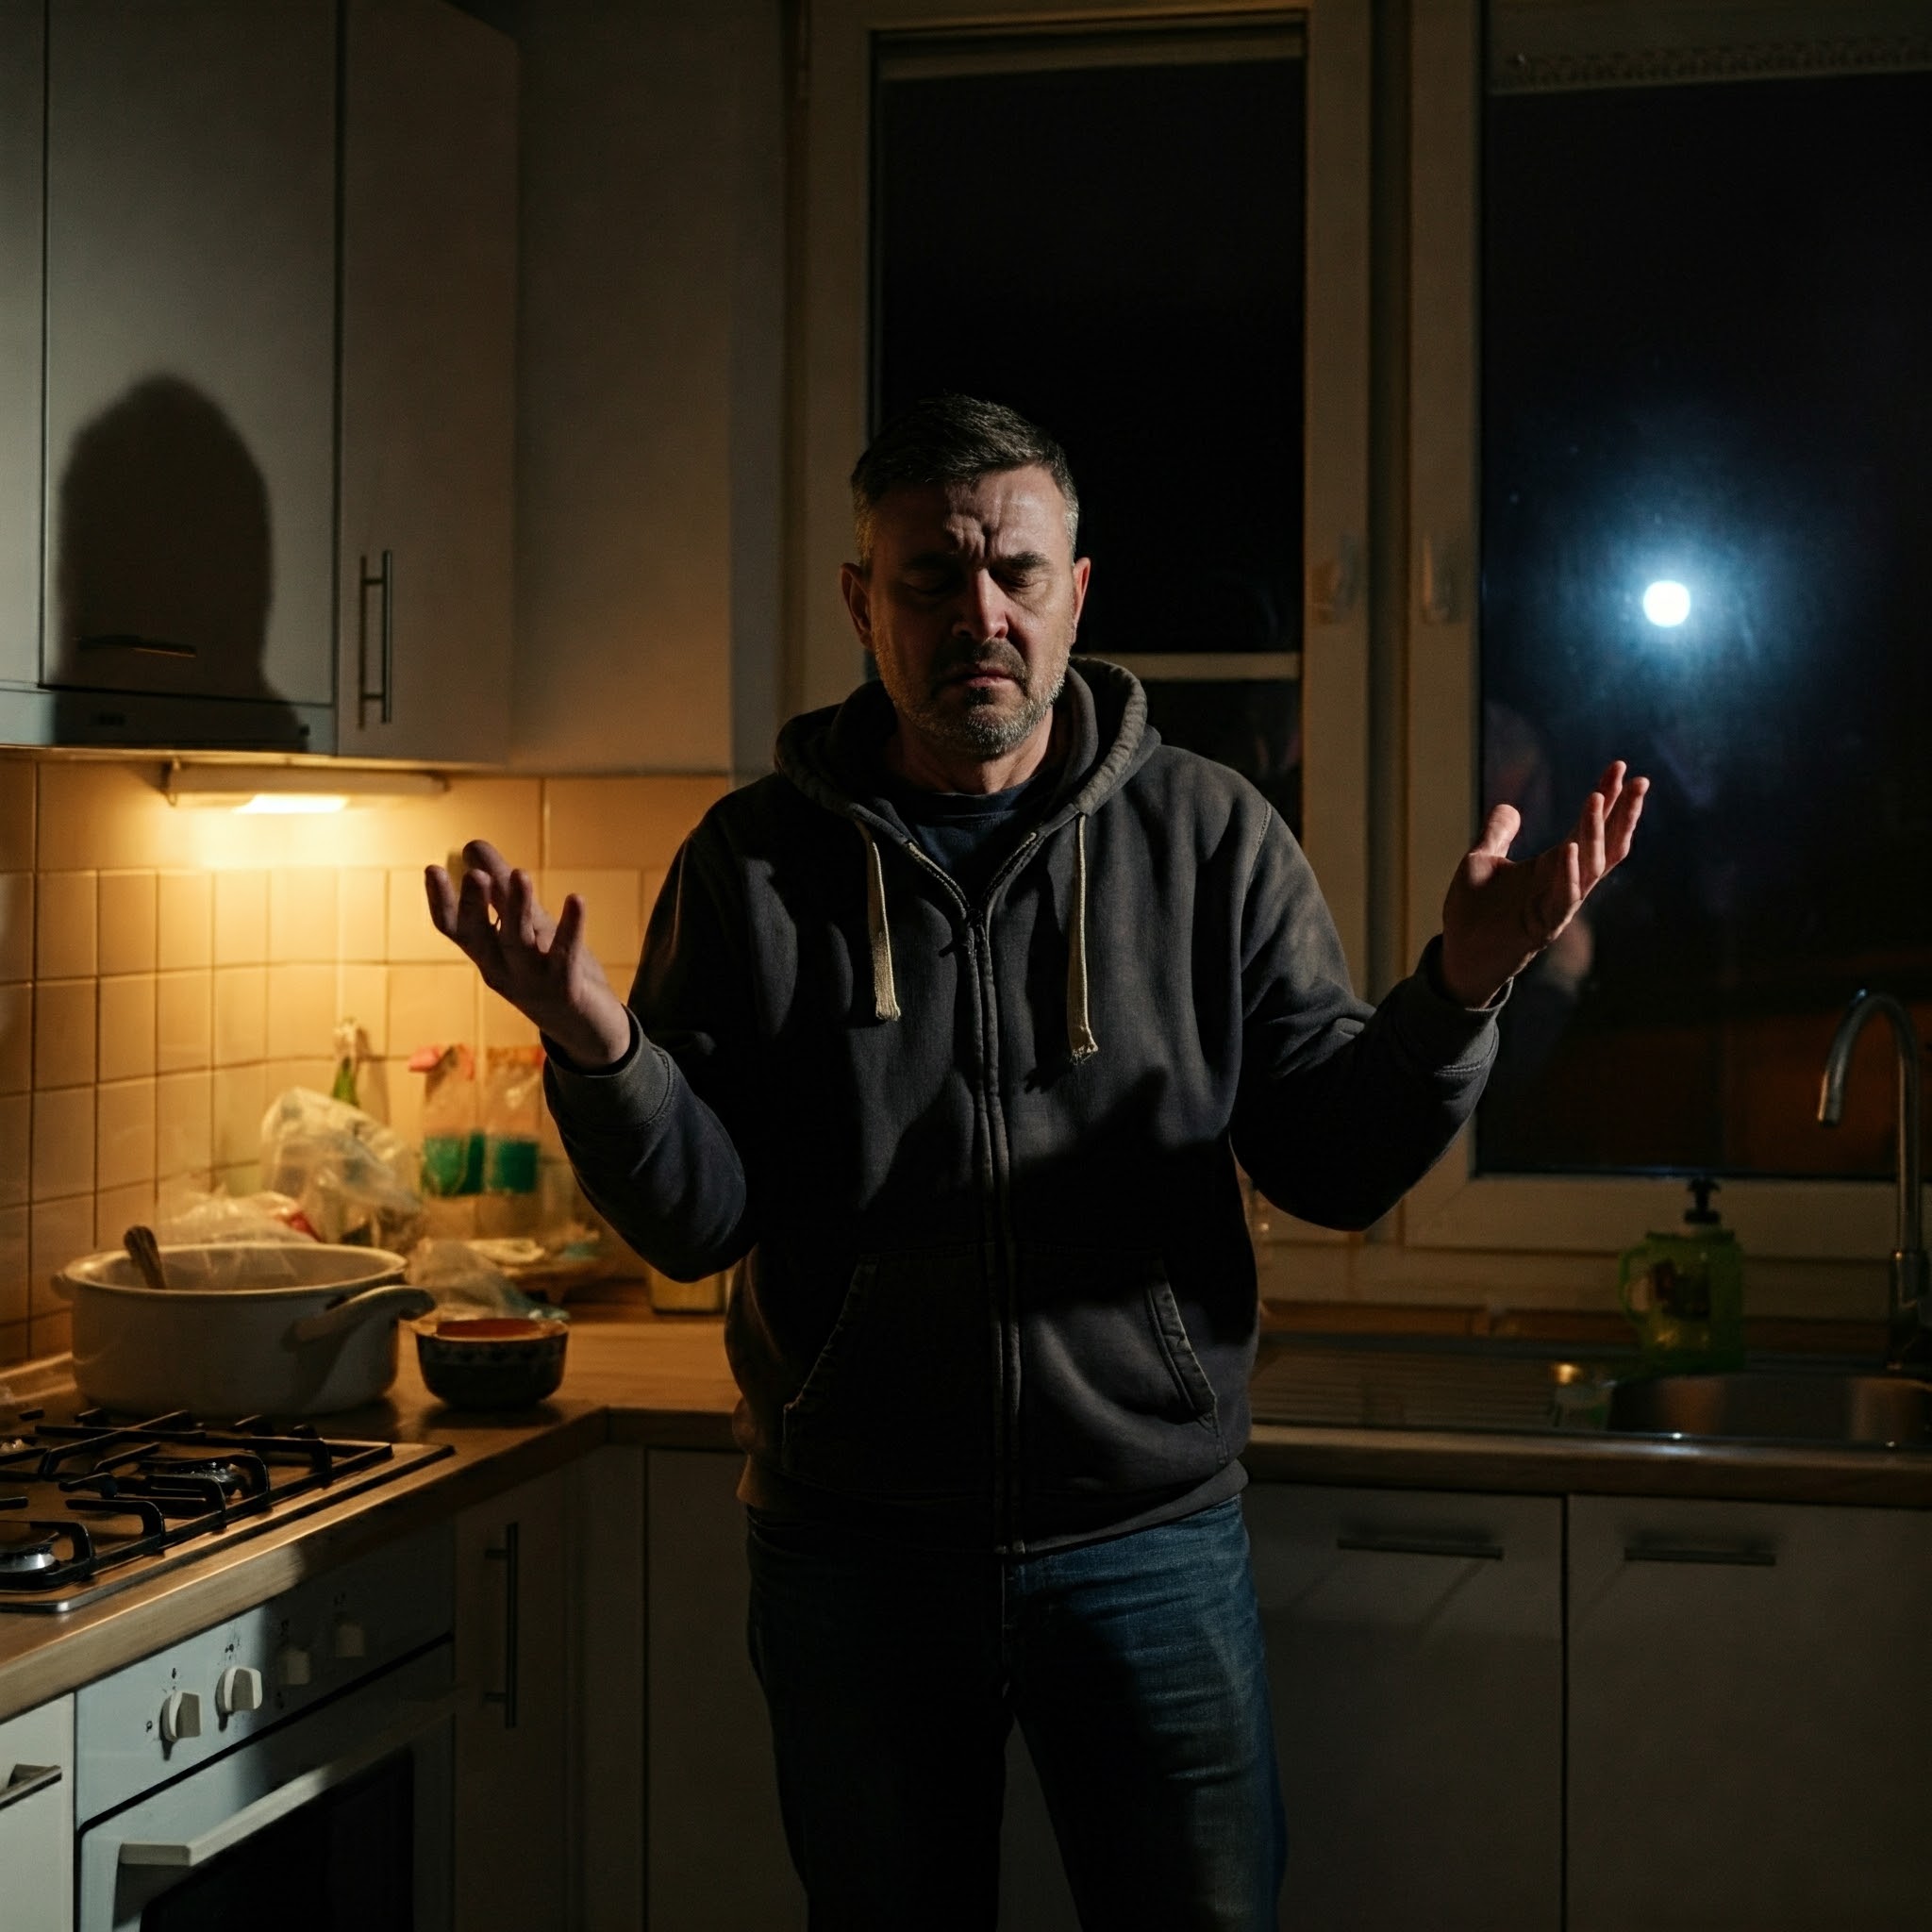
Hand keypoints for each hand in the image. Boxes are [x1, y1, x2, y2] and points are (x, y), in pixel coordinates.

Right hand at [424, 840, 633, 1069]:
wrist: (588, 1026)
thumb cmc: (551, 968)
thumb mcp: (526, 924)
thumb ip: (500, 889)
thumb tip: (471, 845)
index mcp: (488, 955)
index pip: (455, 929)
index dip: (441, 902)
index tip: (432, 869)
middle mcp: (502, 971)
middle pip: (480, 938)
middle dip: (475, 906)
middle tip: (475, 874)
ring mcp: (532, 983)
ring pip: (519, 943)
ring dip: (518, 908)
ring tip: (521, 874)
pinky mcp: (565, 990)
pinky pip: (565, 956)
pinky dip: (571, 927)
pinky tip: (576, 898)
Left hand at [1439, 760, 1647, 1008]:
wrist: (1458, 955)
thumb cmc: (1473, 911)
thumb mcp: (1481, 861)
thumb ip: (1497, 835)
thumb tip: (1509, 806)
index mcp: (1553, 866)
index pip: (1590, 828)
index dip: (1608, 799)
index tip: (1620, 767)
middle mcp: (1564, 883)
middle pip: (1606, 845)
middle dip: (1623, 813)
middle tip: (1638, 780)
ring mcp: (1556, 905)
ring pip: (1590, 867)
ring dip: (1594, 832)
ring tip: (1596, 798)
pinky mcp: (1542, 926)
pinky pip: (1563, 899)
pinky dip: (1568, 874)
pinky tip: (1570, 848)